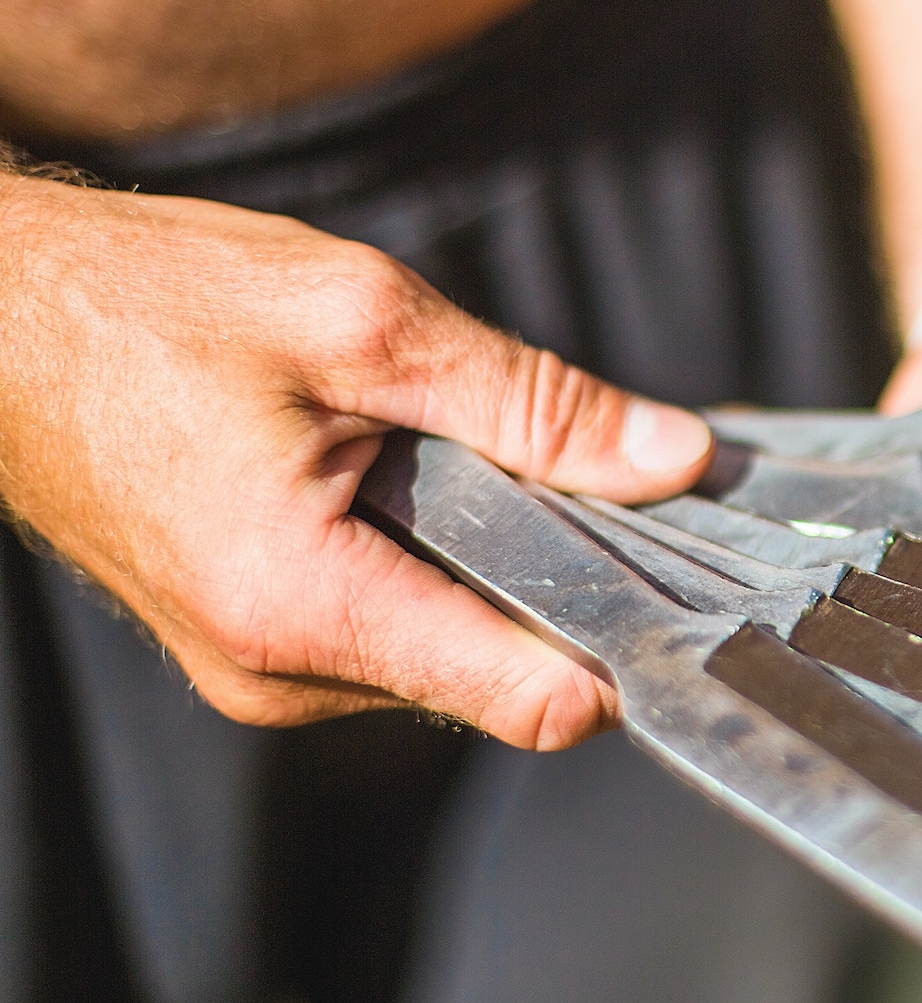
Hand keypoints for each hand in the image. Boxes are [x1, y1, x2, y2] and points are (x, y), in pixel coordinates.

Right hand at [0, 177, 712, 748]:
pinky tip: (414, 483)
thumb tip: (677, 459)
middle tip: (585, 477)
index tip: (691, 583)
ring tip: (465, 460)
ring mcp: (260, 672)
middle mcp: (280, 673)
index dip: (631, 648)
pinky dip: (435, 571)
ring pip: (451, 656)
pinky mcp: (253, 646)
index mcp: (304, 604)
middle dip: (565, 589)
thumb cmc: (149, 302)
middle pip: (503, 677)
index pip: (533, 699)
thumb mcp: (364, 319)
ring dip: (494, 572)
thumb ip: (534, 403)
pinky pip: (393, 635)